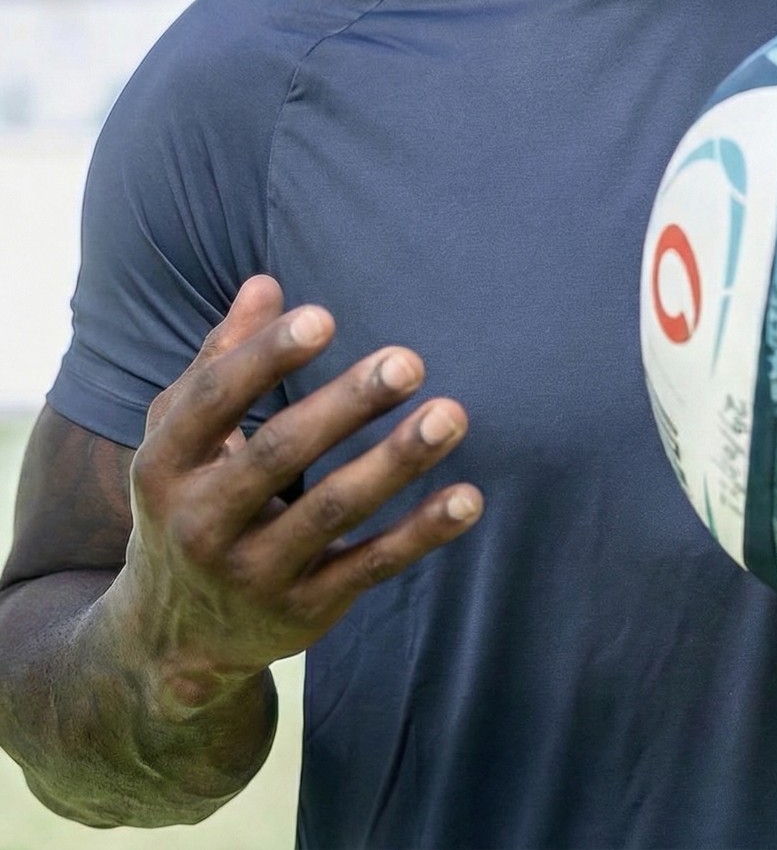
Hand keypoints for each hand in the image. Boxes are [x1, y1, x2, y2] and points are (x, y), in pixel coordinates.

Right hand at [107, 277, 480, 702]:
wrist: (173, 635)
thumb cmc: (190, 498)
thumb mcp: (183, 434)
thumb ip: (221, 358)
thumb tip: (265, 284)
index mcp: (166, 464)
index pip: (213, 402)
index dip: (265, 358)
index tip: (324, 318)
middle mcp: (202, 523)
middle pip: (280, 454)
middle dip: (346, 405)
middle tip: (408, 361)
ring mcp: (254, 573)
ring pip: (332, 512)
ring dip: (396, 462)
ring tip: (451, 415)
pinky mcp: (304, 610)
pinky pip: (369, 566)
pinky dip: (420, 533)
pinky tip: (468, 498)